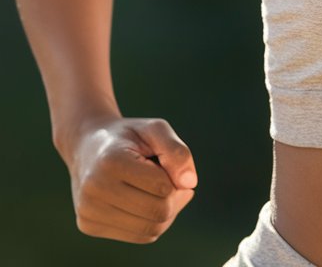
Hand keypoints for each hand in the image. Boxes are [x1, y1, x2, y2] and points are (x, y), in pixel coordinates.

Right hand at [65, 115, 196, 242]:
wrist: (87, 146)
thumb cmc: (129, 136)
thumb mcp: (155, 129)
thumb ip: (177, 152)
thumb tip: (190, 183)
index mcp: (111, 162)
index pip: (162, 186)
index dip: (177, 177)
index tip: (170, 164)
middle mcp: (94, 190)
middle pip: (157, 212)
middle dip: (175, 198)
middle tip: (176, 182)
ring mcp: (88, 211)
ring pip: (150, 230)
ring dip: (167, 212)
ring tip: (163, 191)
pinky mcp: (89, 226)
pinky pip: (138, 236)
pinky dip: (152, 222)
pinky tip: (148, 202)